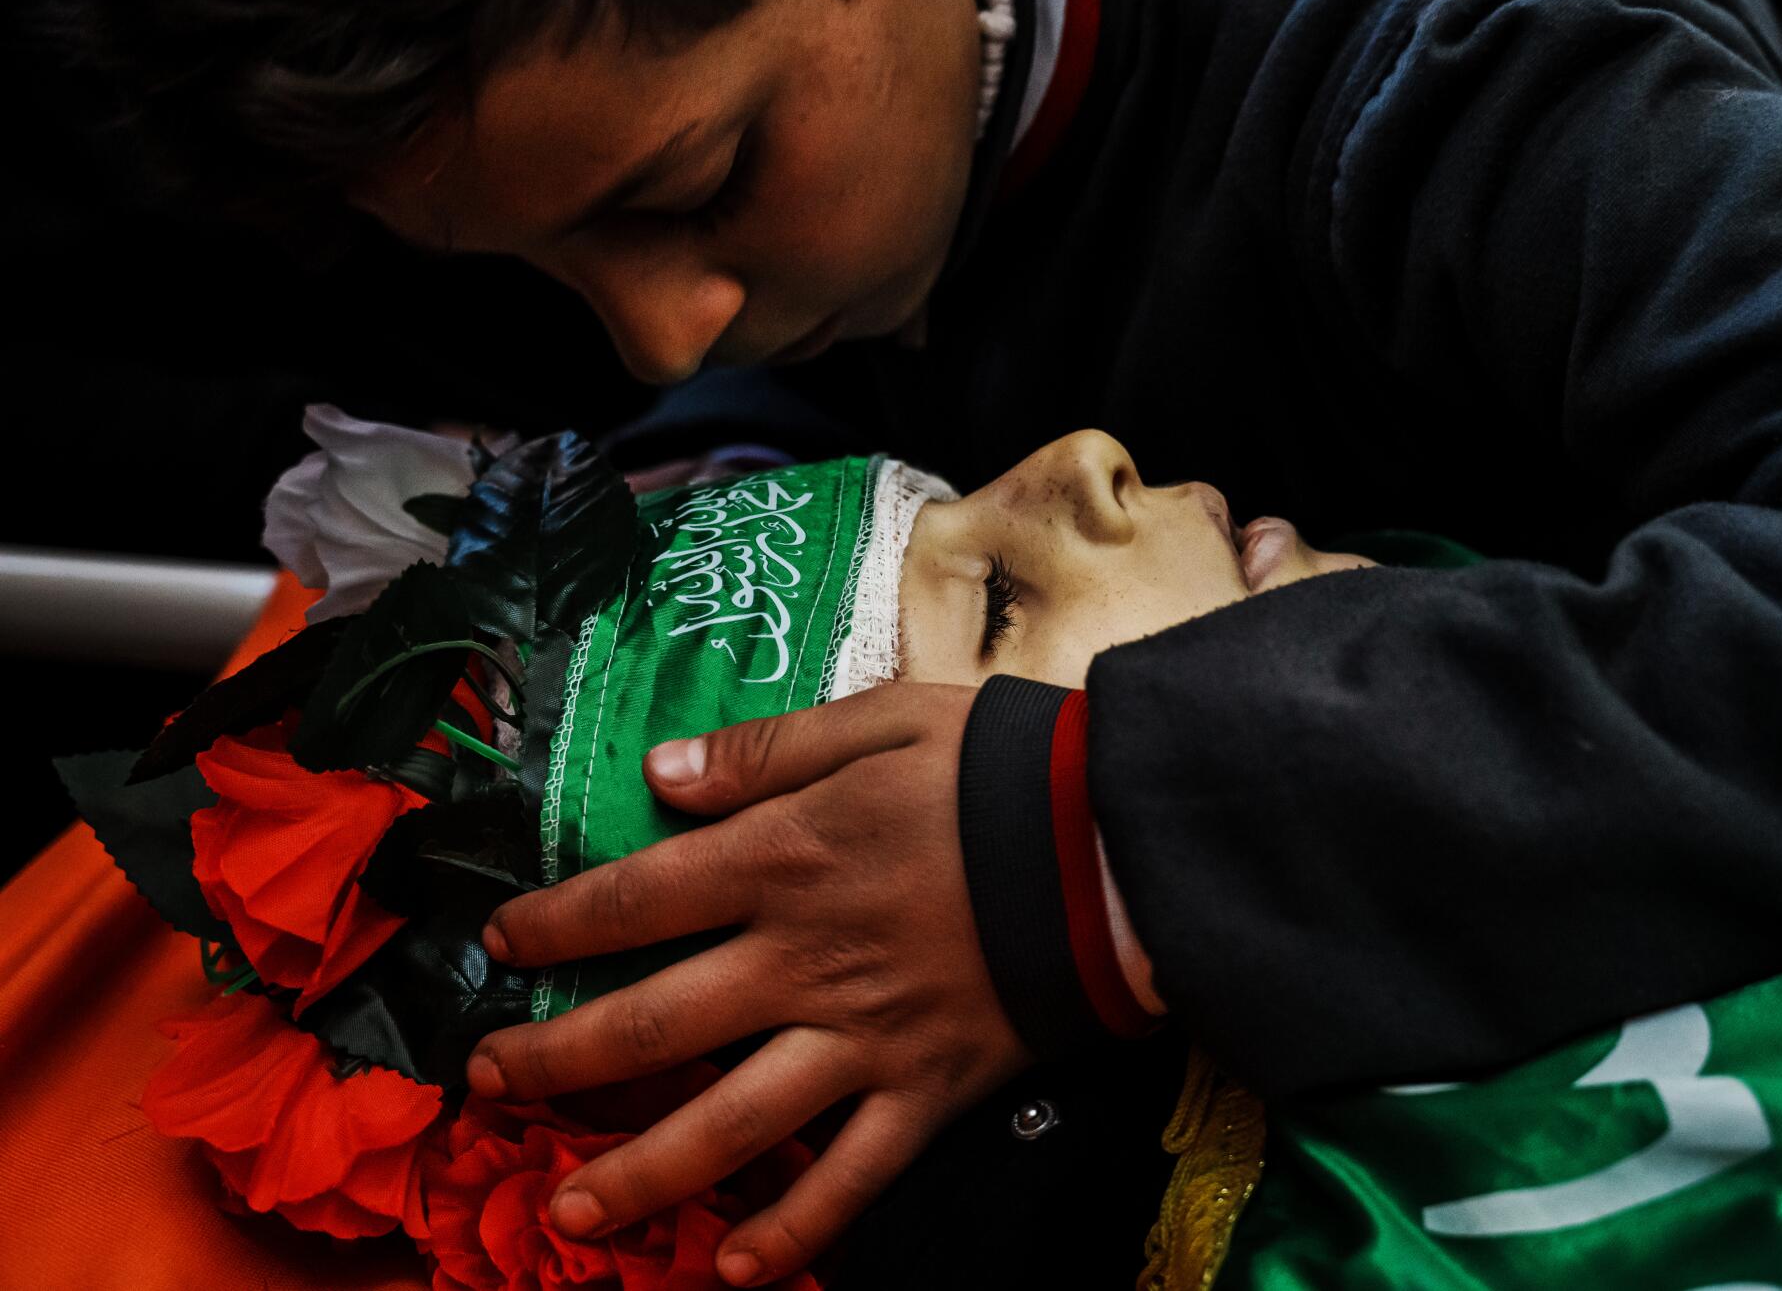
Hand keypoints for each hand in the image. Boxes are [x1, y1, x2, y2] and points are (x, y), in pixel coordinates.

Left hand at [467, 682, 1032, 1286]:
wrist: (1120, 843)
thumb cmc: (1003, 769)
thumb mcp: (882, 720)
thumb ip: (766, 749)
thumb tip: (659, 776)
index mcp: (785, 859)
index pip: (637, 899)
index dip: (556, 923)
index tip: (502, 941)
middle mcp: (804, 961)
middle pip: (655, 1025)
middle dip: (558, 1061)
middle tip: (487, 1086)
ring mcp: (863, 1039)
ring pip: (732, 1123)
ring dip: (641, 1172)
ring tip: (569, 1212)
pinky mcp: (927, 1091)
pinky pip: (851, 1178)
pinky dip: (796, 1232)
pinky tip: (736, 1271)